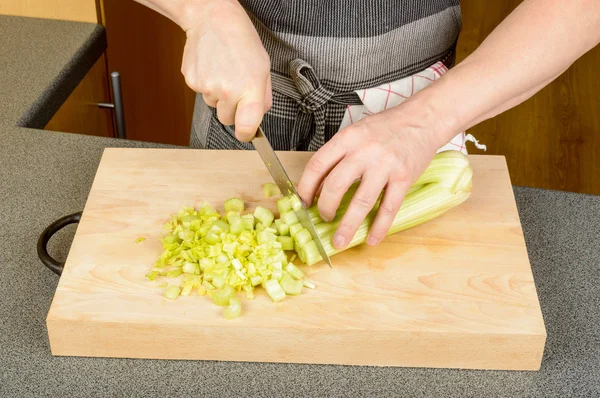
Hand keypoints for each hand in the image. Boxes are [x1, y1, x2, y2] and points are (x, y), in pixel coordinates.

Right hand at [180, 0, 271, 140]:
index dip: (246, 134)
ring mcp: (207, 87)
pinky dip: (206, 83)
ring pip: (214, 105)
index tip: (247, 133)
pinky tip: (212, 66)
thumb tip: (259, 116)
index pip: (246, 127)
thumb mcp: (263, 68)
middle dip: (232, 109)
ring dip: (219, 95)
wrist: (212, 18)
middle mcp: (227, 91)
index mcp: (249, 89)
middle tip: (235, 86)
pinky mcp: (191, 81)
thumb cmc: (241, 41)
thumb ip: (263, 96)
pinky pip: (201, 93)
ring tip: (223, 70)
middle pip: (227, 119)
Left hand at [297, 99, 448, 249]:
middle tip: (323, 219)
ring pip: (361, 202)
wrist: (421, 120)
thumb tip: (318, 187)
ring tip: (340, 241)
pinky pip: (389, 207)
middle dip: (325, 208)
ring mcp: (385, 165)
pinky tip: (372, 239)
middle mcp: (364, 151)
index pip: (318, 166)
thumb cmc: (385, 128)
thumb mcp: (355, 133)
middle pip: (336, 186)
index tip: (303, 203)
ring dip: (348, 226)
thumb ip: (338, 156)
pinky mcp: (404, 178)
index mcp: (347, 138)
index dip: (306, 188)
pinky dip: (379, 227)